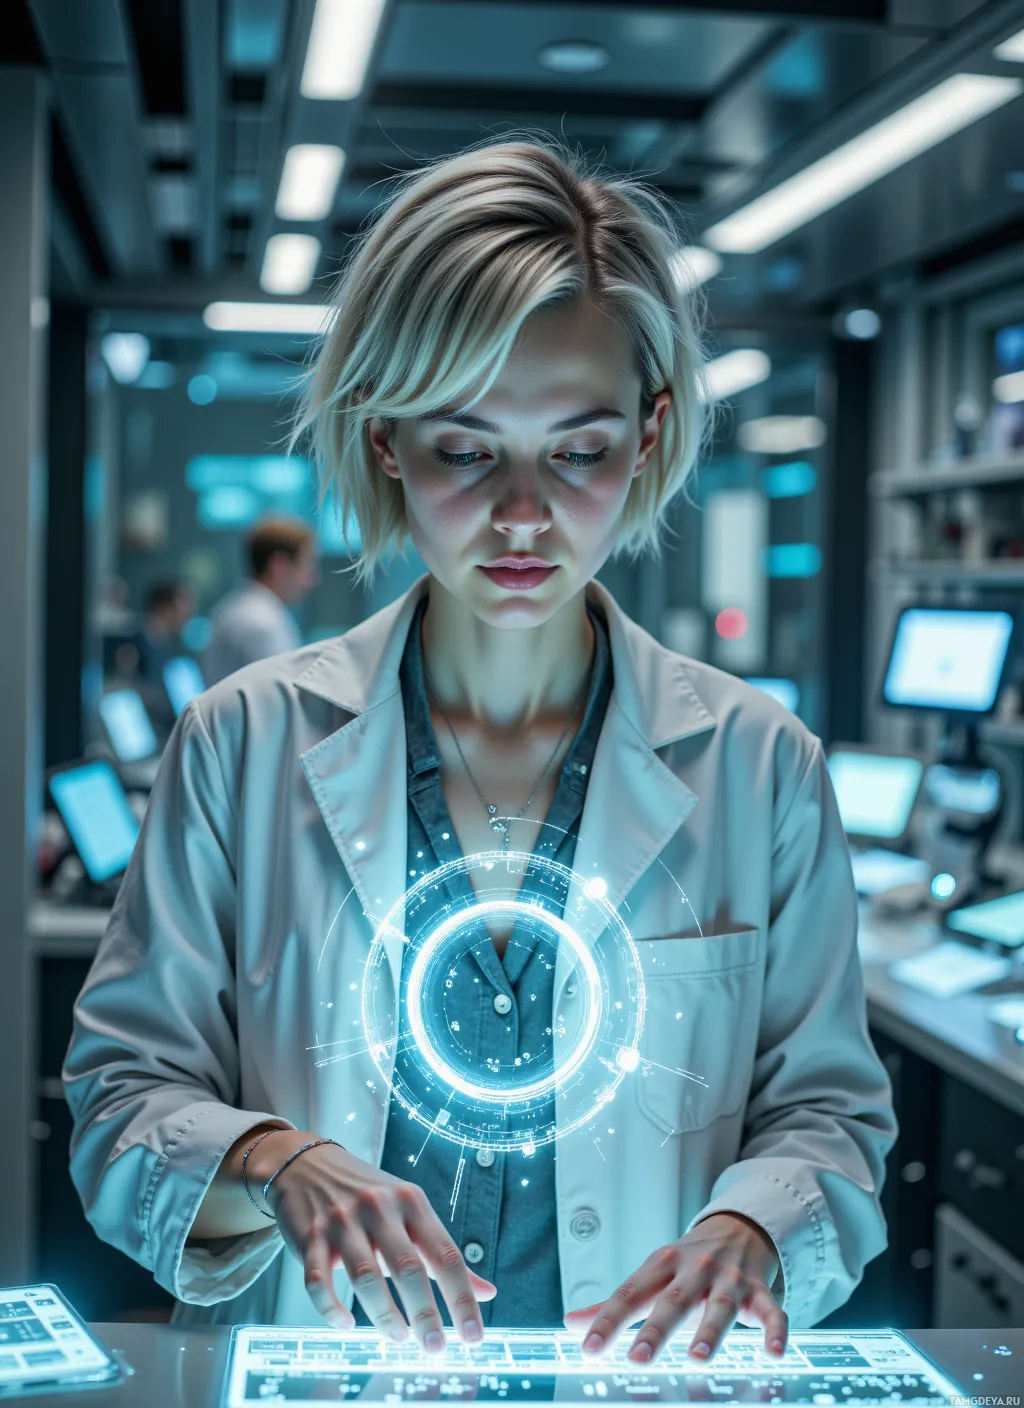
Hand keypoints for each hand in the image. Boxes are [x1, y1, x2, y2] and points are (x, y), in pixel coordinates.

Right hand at [249, 1131, 495, 1350]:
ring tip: (399, 1338)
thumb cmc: (369, 1197)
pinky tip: (347, 1325)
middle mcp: (379, 1208)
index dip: (463, 1298)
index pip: (446, 1254)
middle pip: (408, 1268)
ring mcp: (342, 1222)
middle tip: (435, 1348)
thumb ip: (443, 1253)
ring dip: (385, 1316)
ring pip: (366, 1278)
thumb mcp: (411, 1213)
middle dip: (425, 1314)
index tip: (474, 1336)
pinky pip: (318, 1282)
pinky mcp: (309, 1237)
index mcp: (412, 1202)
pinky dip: (331, 1310)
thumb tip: (488, 1293)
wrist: (308, 1165)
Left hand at [564, 1212, 786, 1364]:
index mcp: (661, 1264)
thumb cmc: (686, 1263)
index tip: (588, 1349)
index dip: (608, 1321)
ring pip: (720, 1307)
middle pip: (674, 1300)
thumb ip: (614, 1304)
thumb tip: (570, 1326)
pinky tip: (773, 1354)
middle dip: (657, 1329)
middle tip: (638, 1357)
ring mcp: (729, 1280)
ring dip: (710, 1332)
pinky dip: (775, 1331)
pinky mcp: (759, 1292)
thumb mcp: (651, 1275)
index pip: (630, 1293)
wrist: (738, 1228)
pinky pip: (771, 1312)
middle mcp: (694, 1269)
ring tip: (698, 1358)